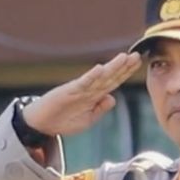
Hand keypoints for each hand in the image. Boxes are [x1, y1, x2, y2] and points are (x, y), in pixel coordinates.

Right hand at [23, 52, 141, 135]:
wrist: (41, 124)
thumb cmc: (63, 121)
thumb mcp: (87, 120)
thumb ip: (100, 109)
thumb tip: (113, 98)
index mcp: (94, 96)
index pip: (113, 81)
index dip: (126, 72)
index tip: (138, 63)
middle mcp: (89, 90)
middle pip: (110, 76)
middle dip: (124, 67)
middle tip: (137, 56)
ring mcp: (79, 89)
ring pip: (99, 77)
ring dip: (112, 67)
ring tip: (124, 58)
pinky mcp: (68, 91)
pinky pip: (82, 84)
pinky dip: (91, 76)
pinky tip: (100, 69)